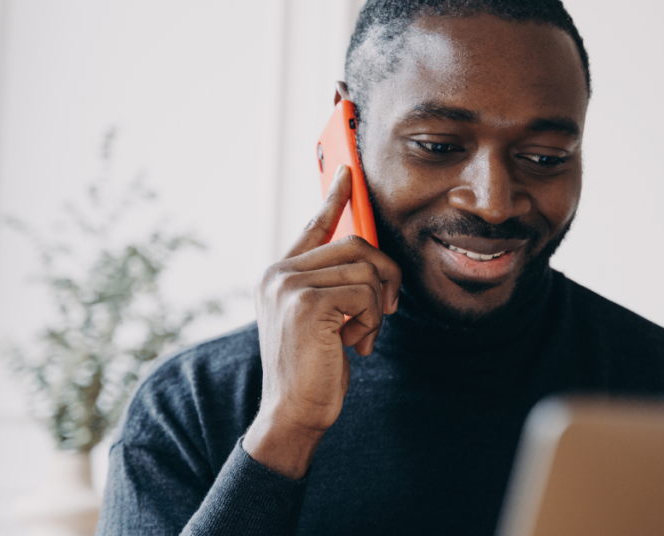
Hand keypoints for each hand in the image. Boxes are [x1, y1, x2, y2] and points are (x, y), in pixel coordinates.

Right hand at [243, 165, 400, 478]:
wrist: (293, 411)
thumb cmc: (313, 368)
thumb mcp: (322, 318)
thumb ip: (335, 284)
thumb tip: (372, 259)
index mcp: (279, 274)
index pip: (313, 225)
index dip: (334, 197)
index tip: (347, 171)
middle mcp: (278, 273)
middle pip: (356, 245)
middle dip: (384, 276)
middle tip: (385, 311)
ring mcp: (288, 285)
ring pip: (366, 270)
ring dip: (376, 308)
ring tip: (358, 336)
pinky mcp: (306, 303)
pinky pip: (366, 294)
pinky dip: (372, 322)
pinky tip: (354, 345)